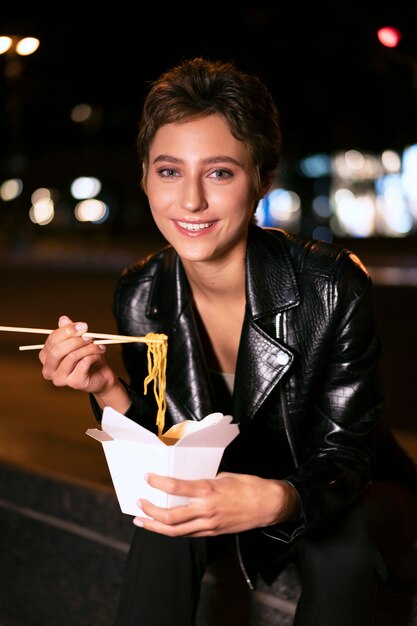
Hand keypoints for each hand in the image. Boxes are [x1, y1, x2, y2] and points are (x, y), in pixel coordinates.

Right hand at [39, 315, 117, 395]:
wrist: (101, 375)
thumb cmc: (87, 358)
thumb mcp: (78, 341)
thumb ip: (69, 331)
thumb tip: (63, 319)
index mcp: (46, 357)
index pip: (51, 341)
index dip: (67, 331)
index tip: (83, 326)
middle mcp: (49, 370)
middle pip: (57, 351)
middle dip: (75, 340)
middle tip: (90, 336)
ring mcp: (60, 379)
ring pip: (72, 357)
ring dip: (88, 348)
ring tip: (98, 346)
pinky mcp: (74, 383)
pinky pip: (83, 363)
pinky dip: (93, 355)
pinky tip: (99, 355)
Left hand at [133, 472, 299, 536]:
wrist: (268, 505)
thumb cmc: (248, 486)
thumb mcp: (223, 476)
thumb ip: (203, 481)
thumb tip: (187, 481)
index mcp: (208, 490)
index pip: (176, 487)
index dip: (158, 482)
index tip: (148, 477)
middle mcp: (206, 510)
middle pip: (170, 516)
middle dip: (151, 511)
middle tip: (139, 503)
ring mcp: (209, 525)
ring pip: (176, 531)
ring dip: (155, 526)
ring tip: (141, 520)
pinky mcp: (213, 533)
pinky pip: (188, 534)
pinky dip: (172, 530)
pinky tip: (163, 526)